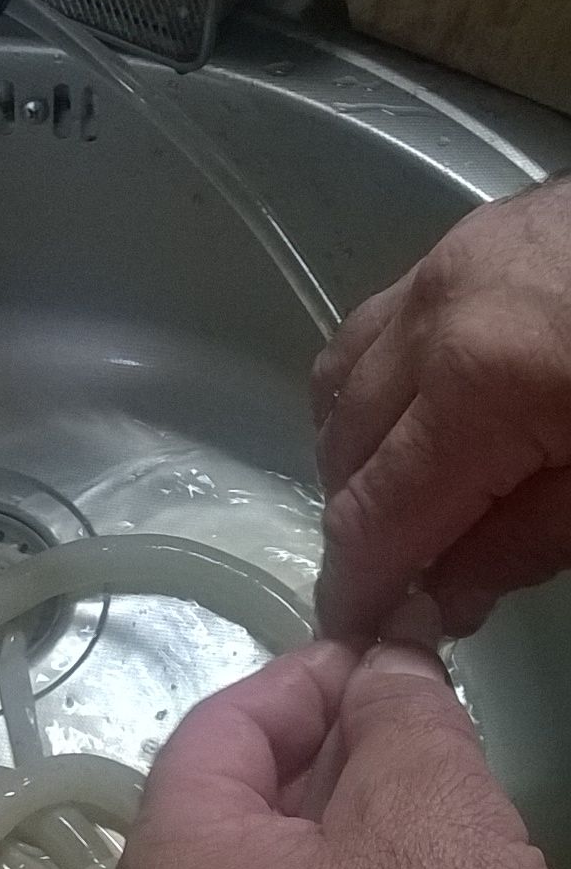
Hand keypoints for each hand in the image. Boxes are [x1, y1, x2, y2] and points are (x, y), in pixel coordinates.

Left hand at [107, 642, 570, 868]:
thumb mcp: (434, 823)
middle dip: (335, 756)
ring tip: (436, 810)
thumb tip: (385, 656)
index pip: (218, 731)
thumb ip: (399, 715)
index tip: (387, 656)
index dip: (307, 678)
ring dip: (349, 835)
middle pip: (238, 813)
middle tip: (423, 728)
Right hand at [313, 177, 570, 637]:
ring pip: (345, 378)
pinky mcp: (473, 235)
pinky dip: (382, 386)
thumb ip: (523, 545)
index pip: (372, 515)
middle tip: (406, 581)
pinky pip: (382, 323)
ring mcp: (448, 261)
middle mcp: (434, 313)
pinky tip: (429, 417)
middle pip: (344, 447)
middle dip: (360, 525)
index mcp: (476, 382)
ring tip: (410, 501)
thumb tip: (446, 594)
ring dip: (359, 453)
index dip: (356, 588)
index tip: (358, 633)